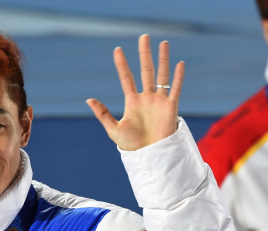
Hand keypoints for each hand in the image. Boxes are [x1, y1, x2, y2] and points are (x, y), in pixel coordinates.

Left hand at [86, 35, 183, 150]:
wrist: (148, 156)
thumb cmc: (131, 145)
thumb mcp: (113, 129)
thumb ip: (103, 113)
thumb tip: (88, 99)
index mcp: (132, 102)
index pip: (126, 78)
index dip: (122, 64)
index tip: (117, 50)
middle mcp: (146, 98)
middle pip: (146, 71)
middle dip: (144, 54)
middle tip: (143, 37)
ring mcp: (158, 101)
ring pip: (162, 75)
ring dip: (162, 59)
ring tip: (163, 43)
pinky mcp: (170, 107)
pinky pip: (175, 89)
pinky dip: (177, 77)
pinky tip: (179, 64)